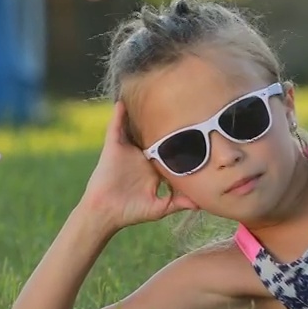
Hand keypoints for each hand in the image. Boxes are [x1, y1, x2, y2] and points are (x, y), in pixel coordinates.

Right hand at [77, 101, 197, 232]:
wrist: (106, 214)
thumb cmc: (131, 212)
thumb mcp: (160, 207)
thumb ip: (179, 203)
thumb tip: (201, 203)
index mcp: (151, 168)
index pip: (167, 151)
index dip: (179, 143)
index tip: (195, 131)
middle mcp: (140, 156)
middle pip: (153, 136)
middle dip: (162, 122)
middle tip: (178, 104)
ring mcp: (127, 150)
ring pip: (134, 128)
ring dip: (139, 115)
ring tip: (151, 95)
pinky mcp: (113, 147)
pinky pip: (115, 127)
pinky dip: (118, 115)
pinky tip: (122, 103)